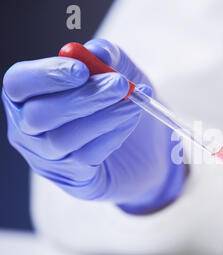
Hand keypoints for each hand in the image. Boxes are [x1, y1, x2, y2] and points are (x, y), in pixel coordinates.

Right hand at [2, 39, 184, 213]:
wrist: (144, 146)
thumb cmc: (120, 103)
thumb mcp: (120, 72)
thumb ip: (108, 57)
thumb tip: (98, 50)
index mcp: (29, 96)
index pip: (19, 84)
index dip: (47, 75)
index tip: (81, 69)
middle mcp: (30, 129)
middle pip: (39, 114)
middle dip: (82, 97)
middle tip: (119, 84)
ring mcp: (49, 157)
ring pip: (62, 139)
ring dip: (102, 117)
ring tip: (132, 102)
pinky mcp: (75, 177)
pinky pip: (87, 156)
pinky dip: (112, 134)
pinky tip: (131, 119)